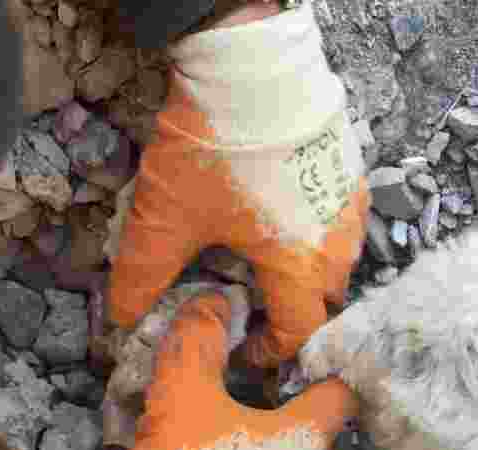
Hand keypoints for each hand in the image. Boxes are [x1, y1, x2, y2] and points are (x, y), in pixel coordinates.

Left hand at [107, 2, 368, 367]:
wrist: (254, 69)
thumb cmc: (217, 152)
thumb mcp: (167, 216)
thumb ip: (144, 274)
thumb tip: (124, 317)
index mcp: (300, 268)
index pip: (300, 333)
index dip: (274, 350)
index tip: (249, 348)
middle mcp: (338, 248)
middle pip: (324, 302)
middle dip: (295, 313)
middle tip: (259, 305)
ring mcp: (352, 210)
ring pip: (340, 263)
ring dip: (312, 273)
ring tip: (274, 258)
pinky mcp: (353, 175)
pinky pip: (345, 224)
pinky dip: (323, 234)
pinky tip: (291, 213)